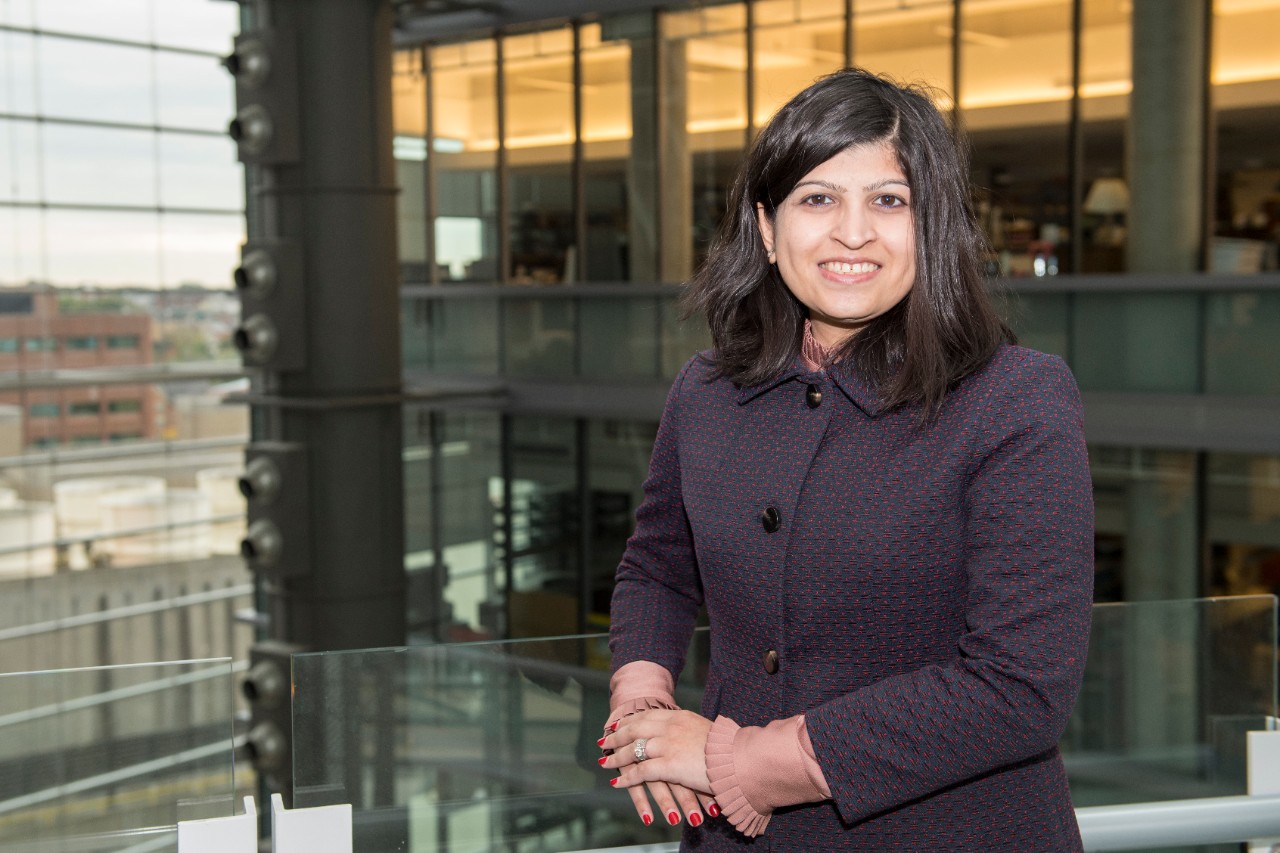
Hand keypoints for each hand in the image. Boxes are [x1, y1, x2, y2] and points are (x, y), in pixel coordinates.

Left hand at [599, 709, 717, 826]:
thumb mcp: (705, 729)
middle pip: (636, 728)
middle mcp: (670, 727)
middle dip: (618, 736)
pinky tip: (617, 782)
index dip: (632, 721)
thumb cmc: (727, 747)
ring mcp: (668, 745)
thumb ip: (691, 729)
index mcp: (680, 716)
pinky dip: (627, 778)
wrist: (738, 757)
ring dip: (617, 757)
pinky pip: (640, 771)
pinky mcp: (668, 765)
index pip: (648, 716)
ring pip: (634, 749)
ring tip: (606, 762)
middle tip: (606, 741)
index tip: (621, 725)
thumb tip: (688, 731)